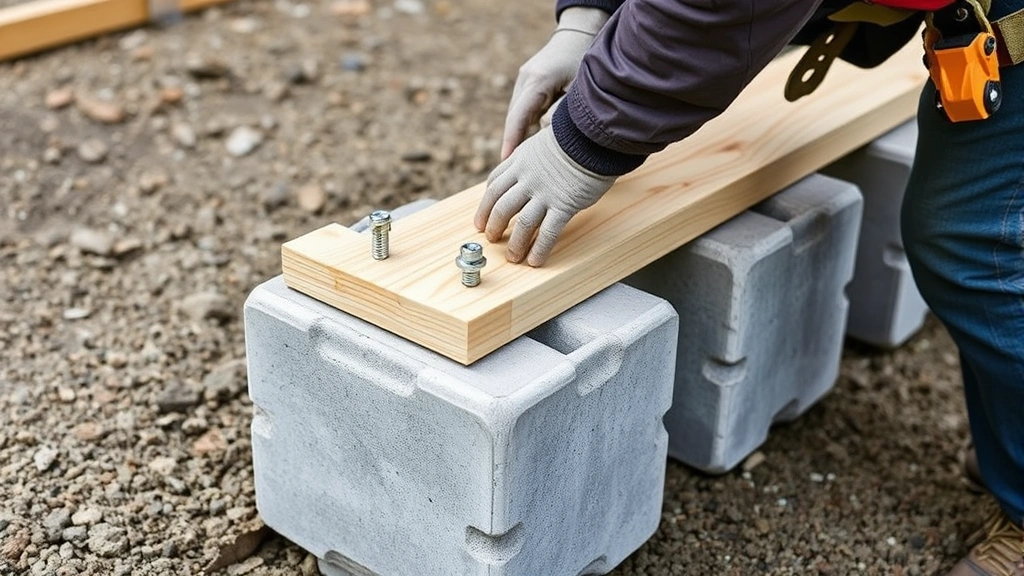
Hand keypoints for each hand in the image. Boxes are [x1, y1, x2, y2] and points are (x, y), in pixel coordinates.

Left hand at [475, 126, 615, 266]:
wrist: (592, 135)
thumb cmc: (574, 136)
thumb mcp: (542, 140)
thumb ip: (532, 155)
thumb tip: (530, 162)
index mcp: (519, 161)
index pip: (495, 185)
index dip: (486, 204)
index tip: (483, 216)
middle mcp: (526, 179)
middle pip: (501, 207)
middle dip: (493, 225)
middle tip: (491, 238)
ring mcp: (544, 194)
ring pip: (521, 224)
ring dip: (514, 244)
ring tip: (512, 257)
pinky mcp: (563, 205)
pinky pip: (547, 232)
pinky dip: (539, 249)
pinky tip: (535, 261)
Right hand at [501, 7, 608, 159]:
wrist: (580, 32)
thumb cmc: (584, 60)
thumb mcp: (579, 89)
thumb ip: (562, 113)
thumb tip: (543, 133)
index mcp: (538, 80)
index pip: (519, 116)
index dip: (512, 140)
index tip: (506, 161)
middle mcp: (526, 78)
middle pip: (515, 117)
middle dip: (514, 141)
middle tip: (515, 168)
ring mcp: (524, 78)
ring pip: (519, 113)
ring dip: (521, 132)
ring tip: (524, 159)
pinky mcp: (528, 80)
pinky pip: (524, 107)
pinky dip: (527, 122)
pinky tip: (532, 138)